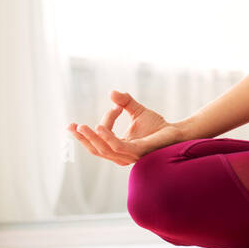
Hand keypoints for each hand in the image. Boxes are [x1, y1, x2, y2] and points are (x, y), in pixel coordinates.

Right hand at [66, 90, 187, 165]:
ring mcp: (129, 155)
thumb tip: (111, 92)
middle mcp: (121, 154)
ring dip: (91, 138)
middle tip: (71, 126)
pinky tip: (99, 128)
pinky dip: (107, 138)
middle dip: (82, 138)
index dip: (104, 121)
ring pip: (104, 149)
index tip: (116, 106)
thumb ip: (125, 102)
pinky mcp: (138, 152)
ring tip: (80, 127)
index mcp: (118, 147)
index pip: (103, 137)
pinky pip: (118, 147)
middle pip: (96, 149)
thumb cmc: (158, 126)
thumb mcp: (137, 111)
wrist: (177, 132)